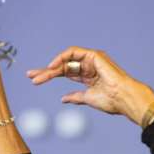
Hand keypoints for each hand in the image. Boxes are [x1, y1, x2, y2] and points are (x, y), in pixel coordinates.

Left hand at [26, 46, 153, 122]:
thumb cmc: (111, 100)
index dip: (49, 76)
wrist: (123, 98)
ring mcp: (91, 60)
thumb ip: (76, 97)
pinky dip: (61, 57)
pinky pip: (73, 52)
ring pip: (66, 60)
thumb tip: (63, 99)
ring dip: (51, 67)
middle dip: (45, 71)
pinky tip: (52, 67)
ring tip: (38, 75)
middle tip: (30, 76)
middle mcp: (88, 66)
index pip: (65, 74)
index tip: (35, 80)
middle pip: (62, 66)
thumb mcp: (88, 99)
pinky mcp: (94, 55)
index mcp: (88, 77)